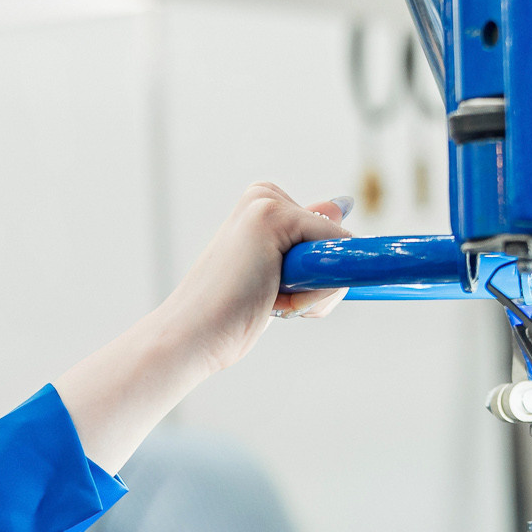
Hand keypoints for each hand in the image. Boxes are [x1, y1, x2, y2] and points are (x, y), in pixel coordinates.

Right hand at [55, 186, 349, 469]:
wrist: (191, 336)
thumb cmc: (229, 315)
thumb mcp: (279, 278)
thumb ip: (306, 243)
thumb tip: (340, 204)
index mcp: (262, 206)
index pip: (326, 238)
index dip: (315, 278)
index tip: (275, 294)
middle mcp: (265, 196)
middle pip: (337, 241)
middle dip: (319, 283)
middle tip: (271, 299)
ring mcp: (267, 202)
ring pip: (339, 250)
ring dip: (316, 293)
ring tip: (269, 300)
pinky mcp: (272, 215)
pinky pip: (335, 253)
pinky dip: (316, 291)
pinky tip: (274, 299)